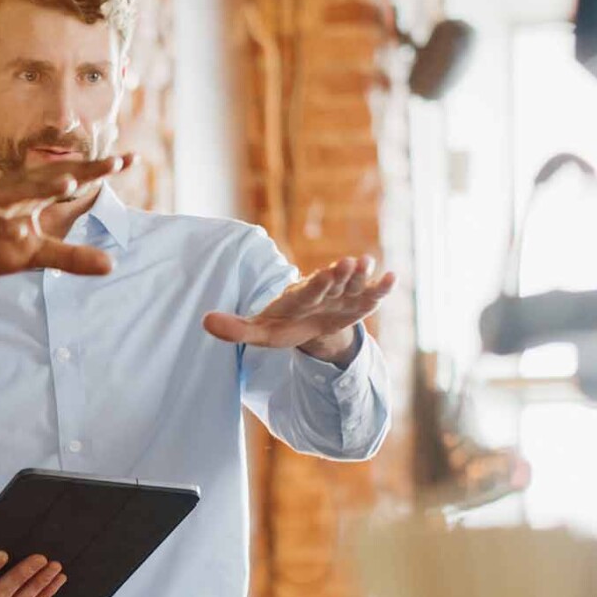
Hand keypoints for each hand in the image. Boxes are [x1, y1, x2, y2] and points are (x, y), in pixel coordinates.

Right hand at [0, 155, 133, 280]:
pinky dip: (1, 226)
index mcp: (31, 195)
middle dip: (80, 170)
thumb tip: (112, 265)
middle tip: (111, 163)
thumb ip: (71, 257)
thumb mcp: (34, 254)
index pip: (70, 178)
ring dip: (42, 187)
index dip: (98, 170)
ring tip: (69, 183)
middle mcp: (13, 192)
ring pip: (19, 193)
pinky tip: (17, 233)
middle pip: (50, 177)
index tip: (131, 160)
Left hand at [203, 255, 396, 363]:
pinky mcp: (356, 303)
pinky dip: (381, 288)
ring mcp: (340, 296)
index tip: (323, 274)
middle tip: (347, 263)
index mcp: (297, 298)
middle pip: (330, 284)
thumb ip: (235, 328)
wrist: (306, 323)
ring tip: (370, 265)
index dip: (315, 285)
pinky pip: (370, 295)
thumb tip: (204, 322)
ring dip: (360, 277)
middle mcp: (321, 292)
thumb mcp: (259, 332)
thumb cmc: (281, 326)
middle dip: (338, 276)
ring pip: (351, 285)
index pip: (306, 292)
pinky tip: (393, 278)